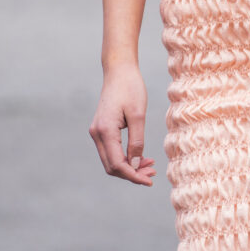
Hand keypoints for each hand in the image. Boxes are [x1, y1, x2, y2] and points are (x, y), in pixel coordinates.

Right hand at [89, 62, 156, 185]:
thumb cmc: (130, 87)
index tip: (149, 180)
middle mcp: (97, 134)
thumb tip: (134, 166)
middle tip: (152, 172)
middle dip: (132, 173)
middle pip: (112, 166)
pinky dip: (125, 156)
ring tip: (150, 165)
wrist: (119, 70)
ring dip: (129, 166)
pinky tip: (140, 156)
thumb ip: (136, 141)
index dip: (133, 176)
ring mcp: (97, 132)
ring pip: (111, 160)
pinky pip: (111, 150)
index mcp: (105, 131)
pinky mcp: (101, 129)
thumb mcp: (138, 114)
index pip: (117, 164)